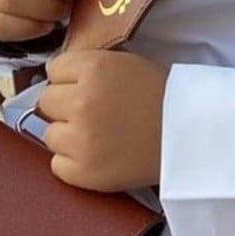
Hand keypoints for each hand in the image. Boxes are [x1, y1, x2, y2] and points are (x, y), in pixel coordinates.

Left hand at [38, 49, 166, 191]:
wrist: (188, 135)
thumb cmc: (159, 95)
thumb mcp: (124, 63)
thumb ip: (89, 66)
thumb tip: (56, 75)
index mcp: (94, 68)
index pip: (53, 70)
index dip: (68, 78)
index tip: (81, 85)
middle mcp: (81, 101)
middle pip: (46, 101)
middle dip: (64, 105)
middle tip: (89, 111)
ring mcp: (80, 139)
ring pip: (49, 134)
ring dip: (67, 135)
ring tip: (94, 135)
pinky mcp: (85, 172)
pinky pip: (57, 165)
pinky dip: (72, 163)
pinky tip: (95, 155)